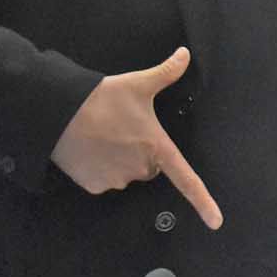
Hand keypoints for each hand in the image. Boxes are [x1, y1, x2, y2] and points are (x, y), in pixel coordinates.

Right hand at [50, 47, 221, 229]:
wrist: (59, 112)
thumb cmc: (103, 98)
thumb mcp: (138, 83)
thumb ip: (166, 72)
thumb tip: (185, 54)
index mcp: (157, 147)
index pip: (187, 179)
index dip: (204, 202)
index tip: (217, 222)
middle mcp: (141, 168)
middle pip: (150, 166)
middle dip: (140, 152)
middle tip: (122, 130)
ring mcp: (117, 180)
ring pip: (127, 173)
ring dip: (119, 160)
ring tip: (102, 136)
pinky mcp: (94, 187)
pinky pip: (105, 181)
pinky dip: (100, 168)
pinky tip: (90, 150)